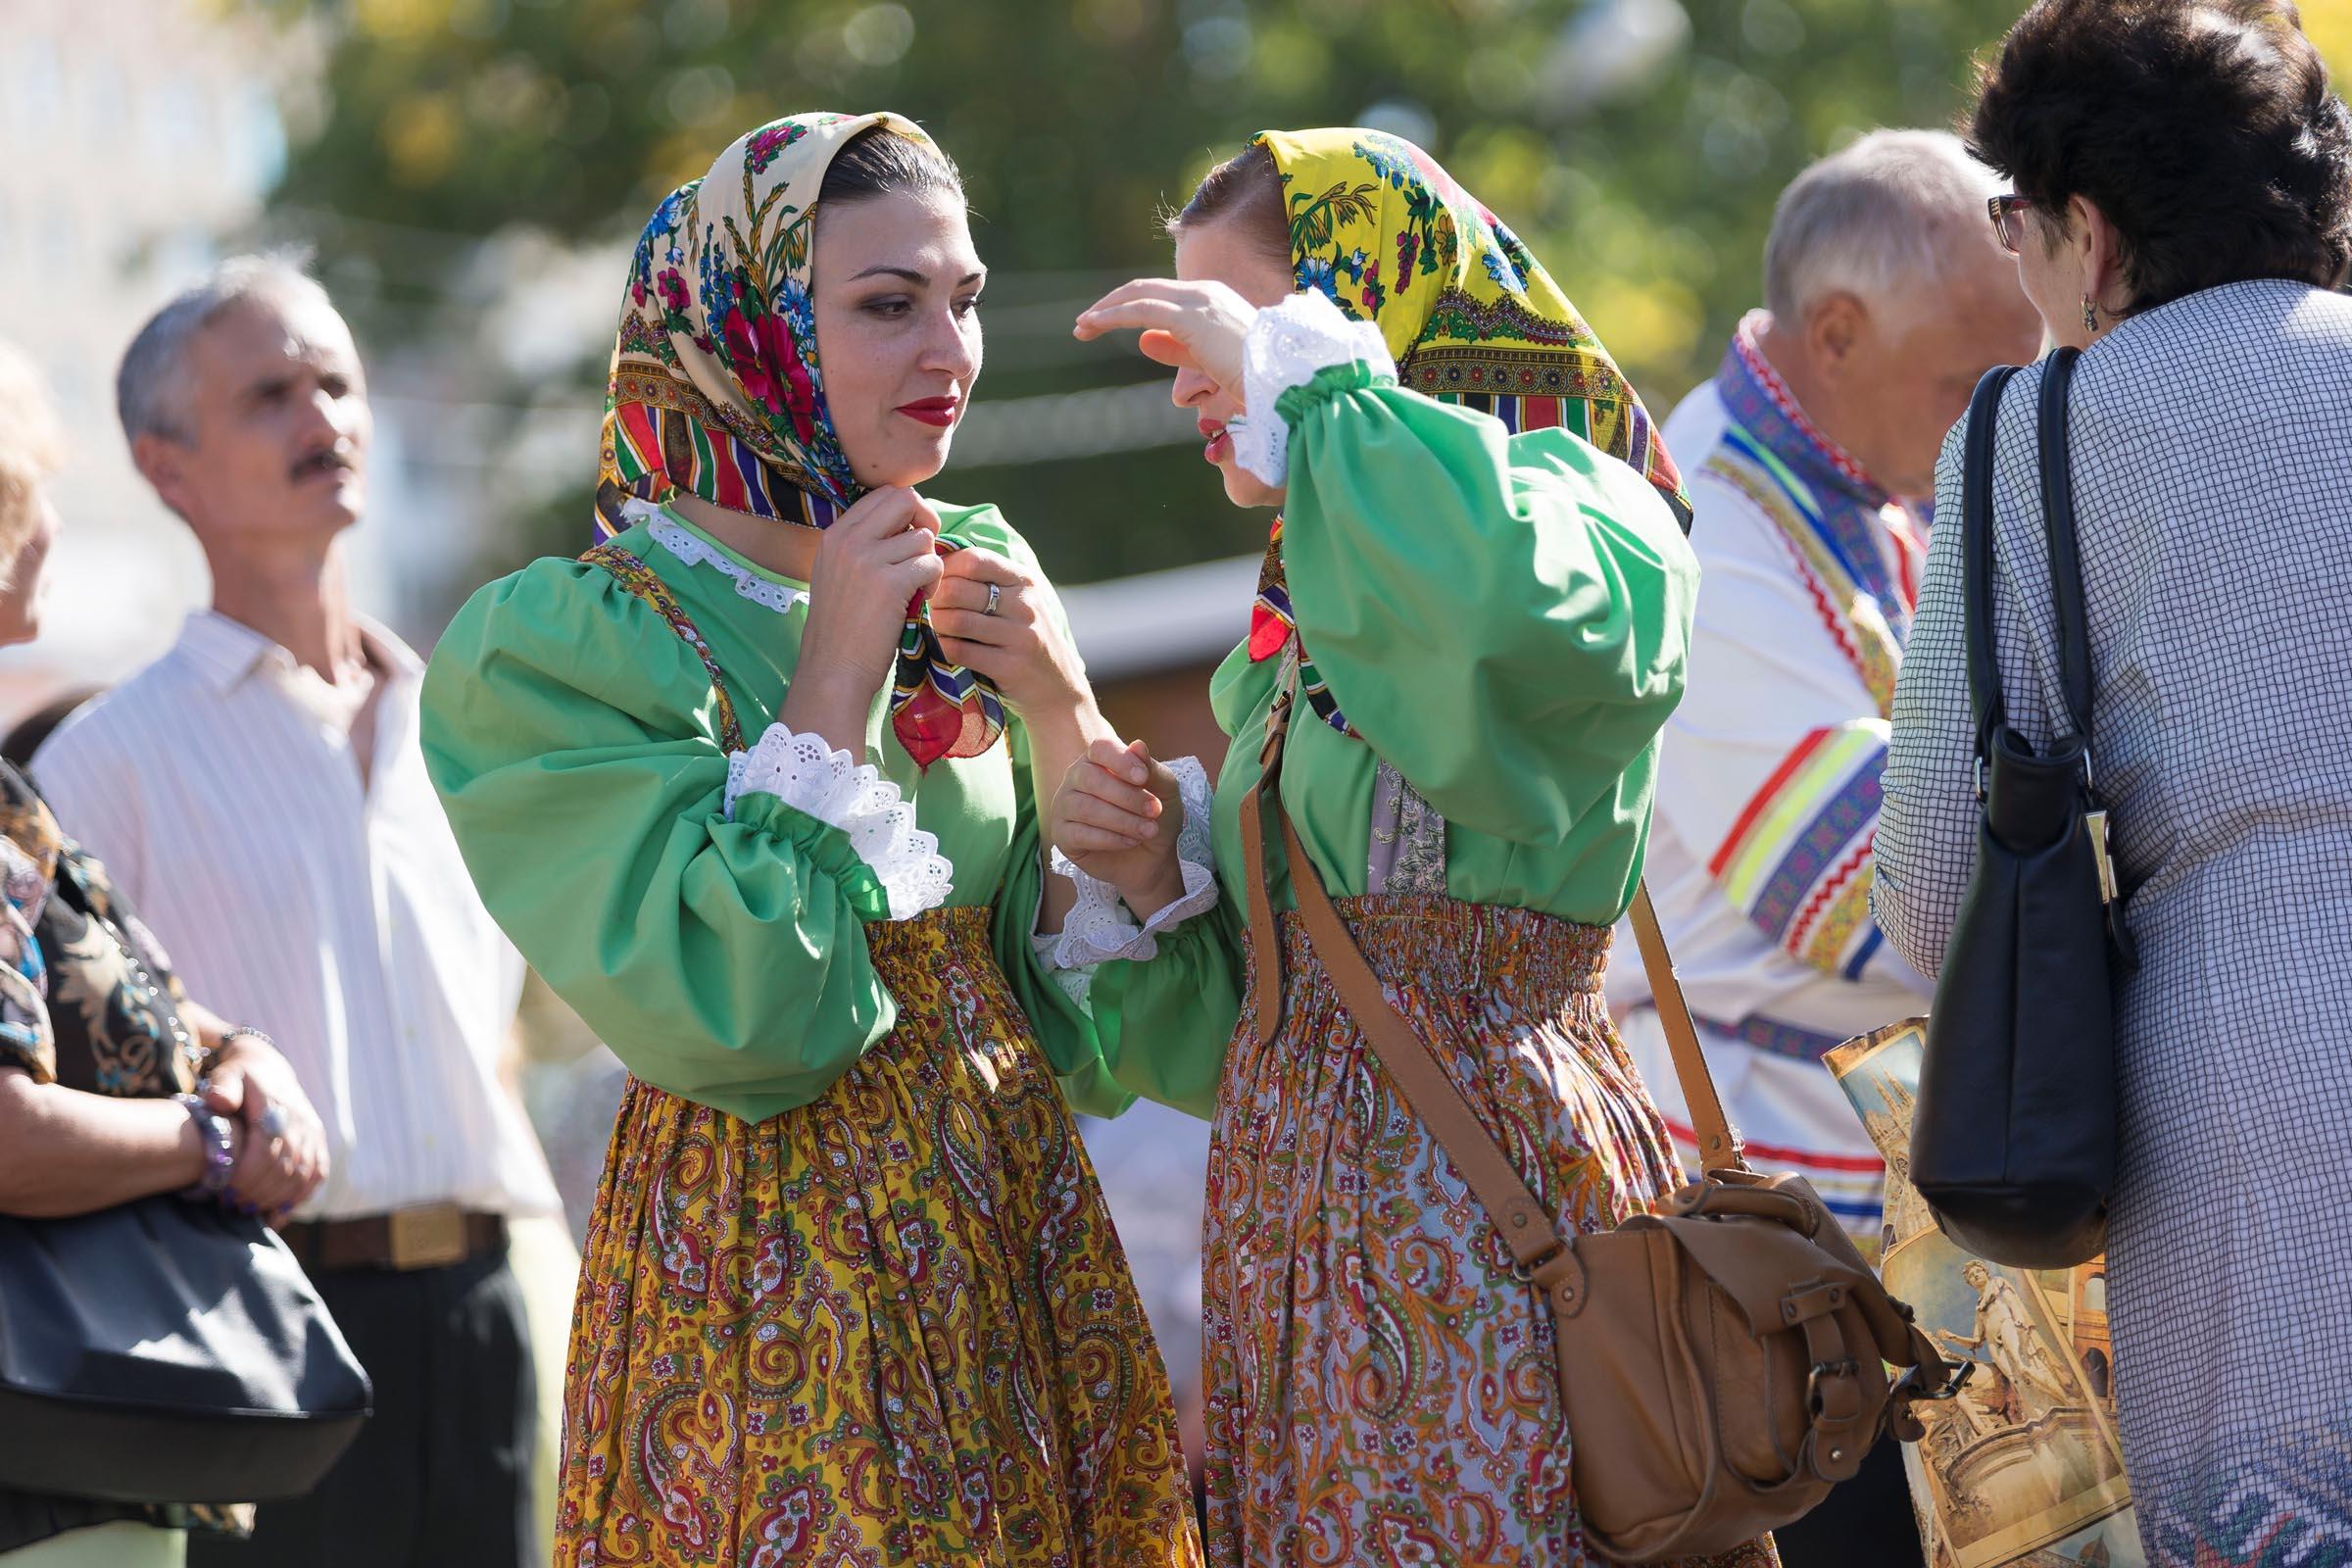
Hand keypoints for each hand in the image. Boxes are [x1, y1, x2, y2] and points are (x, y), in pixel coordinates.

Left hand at [202, 1035, 327, 1223]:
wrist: (268, 1069)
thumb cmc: (239, 1078)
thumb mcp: (226, 1076)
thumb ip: (221, 1088)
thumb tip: (218, 1101)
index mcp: (275, 1106)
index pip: (267, 1148)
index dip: (248, 1175)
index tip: (226, 1193)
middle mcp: (300, 1120)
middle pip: (285, 1166)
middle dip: (259, 1191)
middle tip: (233, 1206)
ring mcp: (313, 1132)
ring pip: (301, 1175)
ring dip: (277, 1198)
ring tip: (251, 1210)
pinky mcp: (318, 1143)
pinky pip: (316, 1175)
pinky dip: (299, 1197)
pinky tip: (278, 1213)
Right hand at [796, 485, 947, 700]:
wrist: (832, 670)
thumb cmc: (842, 630)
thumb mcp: (839, 575)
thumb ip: (863, 547)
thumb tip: (907, 524)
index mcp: (835, 534)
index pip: (883, 493)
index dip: (907, 512)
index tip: (910, 539)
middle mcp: (847, 539)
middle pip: (905, 499)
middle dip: (926, 521)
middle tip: (924, 554)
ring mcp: (867, 559)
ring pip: (923, 537)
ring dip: (929, 562)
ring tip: (918, 589)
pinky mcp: (889, 583)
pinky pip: (931, 563)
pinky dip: (934, 582)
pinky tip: (920, 601)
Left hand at [928, 546, 1086, 715]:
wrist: (1057, 688)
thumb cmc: (1024, 637)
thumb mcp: (1017, 601)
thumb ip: (986, 580)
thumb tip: (935, 559)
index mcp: (1024, 581)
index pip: (974, 559)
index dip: (945, 568)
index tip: (935, 582)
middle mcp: (1025, 605)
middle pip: (958, 589)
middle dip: (933, 598)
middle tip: (927, 608)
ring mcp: (1020, 637)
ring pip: (957, 621)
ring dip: (935, 624)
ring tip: (934, 627)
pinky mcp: (1010, 667)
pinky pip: (960, 652)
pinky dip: (942, 648)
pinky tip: (942, 647)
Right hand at [1051, 736, 1189, 917]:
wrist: (1153, 857)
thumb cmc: (1155, 815)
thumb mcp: (1164, 790)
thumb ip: (1152, 769)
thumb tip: (1138, 744)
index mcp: (1098, 759)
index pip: (1100, 748)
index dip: (1120, 760)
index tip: (1143, 778)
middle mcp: (1076, 778)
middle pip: (1090, 778)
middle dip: (1127, 796)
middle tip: (1155, 811)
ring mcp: (1064, 806)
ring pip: (1085, 808)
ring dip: (1122, 820)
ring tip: (1149, 830)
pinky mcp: (1062, 835)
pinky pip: (1079, 834)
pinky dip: (1110, 839)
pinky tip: (1130, 841)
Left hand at [1073, 279, 1254, 395]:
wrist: (1283, 383)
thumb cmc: (1258, 379)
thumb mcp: (1210, 362)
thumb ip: (1177, 348)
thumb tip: (1141, 339)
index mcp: (1215, 300)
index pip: (1163, 296)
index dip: (1129, 306)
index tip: (1102, 323)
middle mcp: (1206, 293)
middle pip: (1146, 289)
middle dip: (1111, 304)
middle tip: (1084, 323)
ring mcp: (1199, 301)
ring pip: (1140, 295)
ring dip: (1106, 310)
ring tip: (1081, 327)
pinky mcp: (1190, 317)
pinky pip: (1142, 311)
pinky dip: (1112, 316)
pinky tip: (1092, 326)